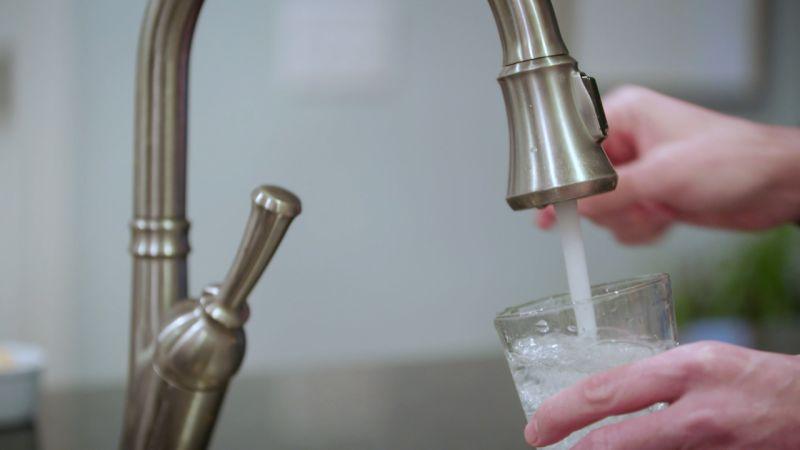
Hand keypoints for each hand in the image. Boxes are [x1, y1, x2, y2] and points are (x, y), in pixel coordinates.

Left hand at [525, 341, 799, 448]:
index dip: (563, 413)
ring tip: (596, 447)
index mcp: (685, 370)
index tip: (539, 426)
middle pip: (616, 441)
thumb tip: (609, 400)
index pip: (606, 391)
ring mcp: (710, 448)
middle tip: (544, 443)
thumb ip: (657, 380)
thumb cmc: (756, 381)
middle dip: (574, 449)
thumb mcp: (700, 362)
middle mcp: (696, 413)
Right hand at [537, 86, 799, 243]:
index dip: (563, 178)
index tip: (554, 207)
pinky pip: (621, 222)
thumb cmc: (734, 158)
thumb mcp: (665, 174)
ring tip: (657, 210)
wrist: (774, 187)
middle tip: (632, 207)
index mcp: (624, 116)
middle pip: (582, 184)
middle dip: (608, 206)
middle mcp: (626, 144)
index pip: (572, 146)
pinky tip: (664, 218)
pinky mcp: (647, 197)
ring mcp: (637, 172)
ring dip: (628, 220)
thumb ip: (613, 192)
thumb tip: (574, 206)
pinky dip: (640, 228)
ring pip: (600, 209)